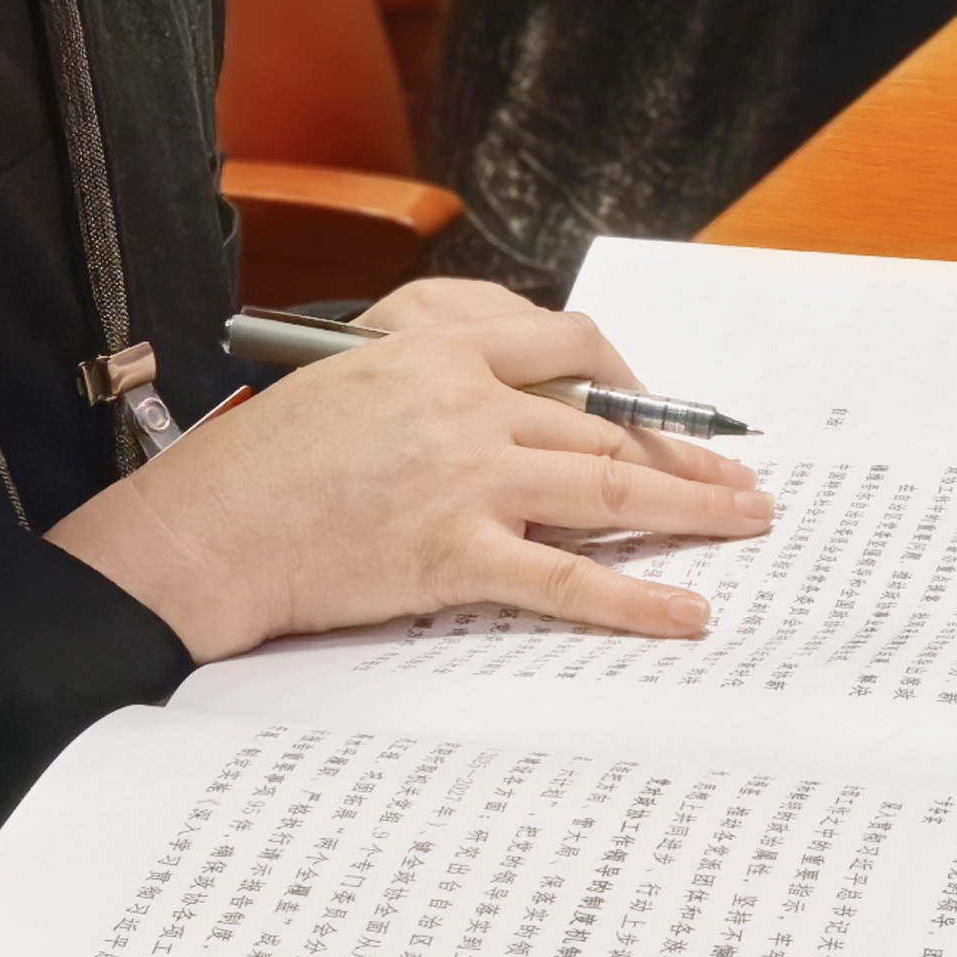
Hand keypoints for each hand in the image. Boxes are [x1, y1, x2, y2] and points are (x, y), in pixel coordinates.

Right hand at [48, 299, 772, 662]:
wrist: (211, 526)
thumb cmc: (266, 458)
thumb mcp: (351, 371)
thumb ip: (435, 366)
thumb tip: (520, 394)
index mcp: (438, 347)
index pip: (567, 345)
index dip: (629, 381)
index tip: (658, 409)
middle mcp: (466, 403)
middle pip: (608, 424)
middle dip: (686, 453)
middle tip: (742, 476)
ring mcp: (467, 478)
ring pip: (608, 488)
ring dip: (691, 507)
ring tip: (745, 521)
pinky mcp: (456, 553)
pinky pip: (567, 578)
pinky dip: (636, 599)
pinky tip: (684, 611)